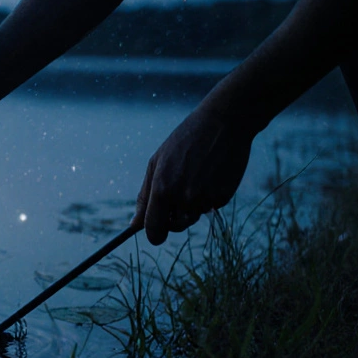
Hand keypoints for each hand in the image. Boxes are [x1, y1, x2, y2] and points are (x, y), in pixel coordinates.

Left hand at [133, 103, 256, 244]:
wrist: (223, 124)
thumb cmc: (184, 141)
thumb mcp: (156, 163)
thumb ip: (145, 196)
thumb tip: (134, 225)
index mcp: (162, 189)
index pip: (154, 230)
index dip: (154, 234)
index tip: (156, 231)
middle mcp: (183, 198)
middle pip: (175, 227)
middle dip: (173, 218)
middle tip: (177, 193)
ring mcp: (205, 199)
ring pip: (193, 217)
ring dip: (192, 205)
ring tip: (195, 176)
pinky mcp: (223, 197)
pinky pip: (210, 207)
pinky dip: (209, 196)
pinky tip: (211, 174)